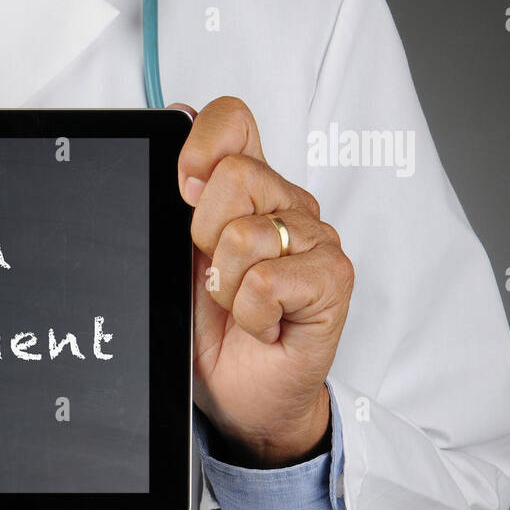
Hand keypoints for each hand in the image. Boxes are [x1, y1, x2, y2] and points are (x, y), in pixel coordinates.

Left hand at [174, 97, 353, 467]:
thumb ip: (183, 196)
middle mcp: (288, 204)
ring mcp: (317, 239)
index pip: (234, 121)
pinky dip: (251, 313)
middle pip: (235, 177)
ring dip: (226, 285)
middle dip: (204, 237)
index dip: (202, 145)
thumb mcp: (179, 257)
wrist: (239, 394)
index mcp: (249, 190)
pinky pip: (268, 280)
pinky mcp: (333, 278)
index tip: (183, 189)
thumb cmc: (211, 328)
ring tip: (239, 306)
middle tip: (215, 277)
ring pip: (247, 234)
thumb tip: (176, 115)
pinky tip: (262, 325)